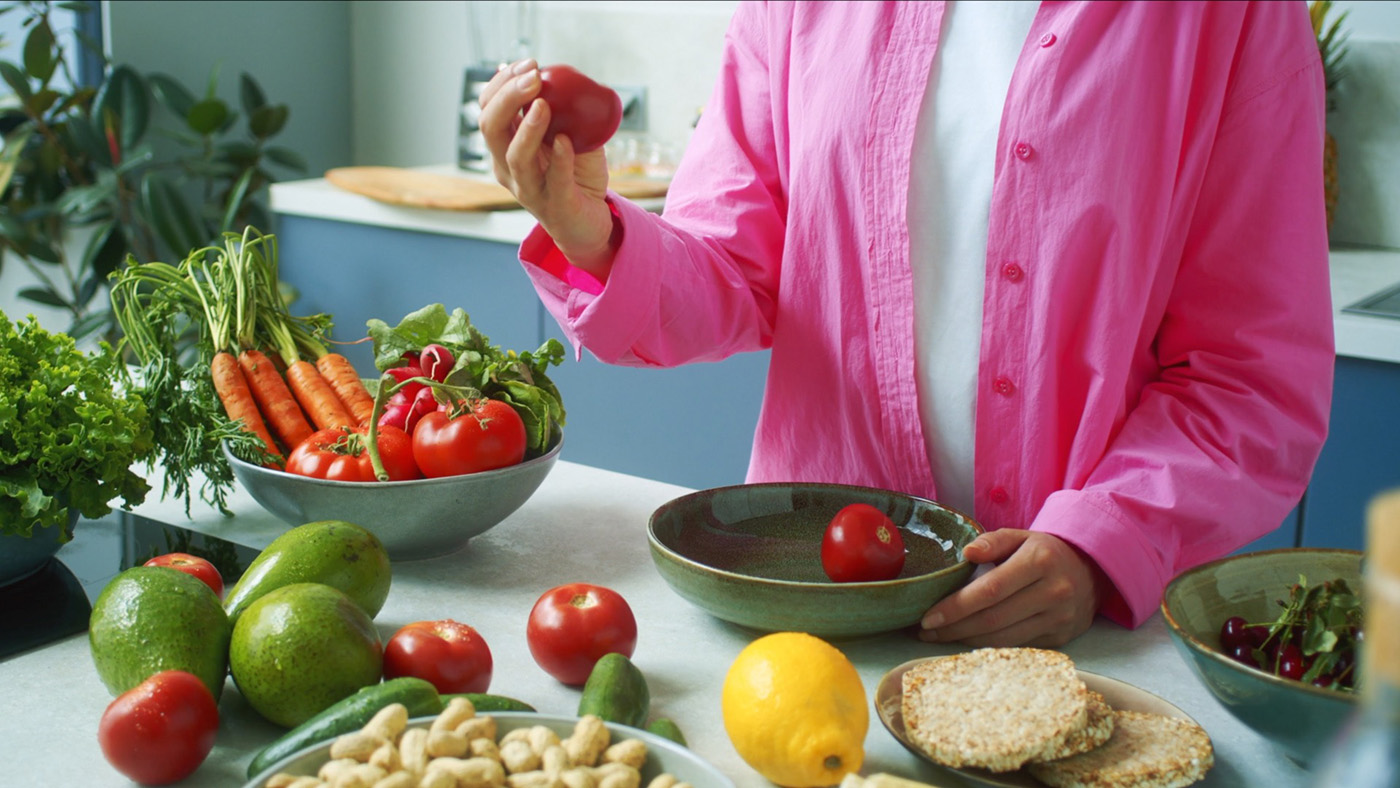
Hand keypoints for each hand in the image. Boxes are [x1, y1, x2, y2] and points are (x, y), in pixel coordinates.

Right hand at [478, 59, 617, 275]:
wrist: (589, 223)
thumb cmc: (574, 175)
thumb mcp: (565, 135)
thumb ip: (558, 110)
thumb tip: (552, 74)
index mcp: (505, 147)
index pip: (487, 109)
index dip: (502, 84)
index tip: (529, 64)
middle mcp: (508, 169)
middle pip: (491, 129)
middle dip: (508, 98)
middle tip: (533, 77)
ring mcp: (529, 190)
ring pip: (515, 157)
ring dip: (528, 128)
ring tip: (543, 104)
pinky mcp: (556, 206)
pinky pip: (554, 182)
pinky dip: (559, 161)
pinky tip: (565, 142)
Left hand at [917, 529, 1105, 647]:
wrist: (1091, 571)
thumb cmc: (1044, 552)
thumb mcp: (1020, 536)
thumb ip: (991, 541)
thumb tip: (966, 553)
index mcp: (1040, 561)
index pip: (990, 590)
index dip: (956, 607)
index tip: (928, 617)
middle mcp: (1053, 591)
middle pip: (993, 618)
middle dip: (954, 628)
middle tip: (926, 631)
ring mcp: (1059, 618)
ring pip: (1003, 638)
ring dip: (966, 641)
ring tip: (940, 637)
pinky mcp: (1060, 638)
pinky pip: (1017, 646)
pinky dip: (989, 646)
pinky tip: (968, 641)